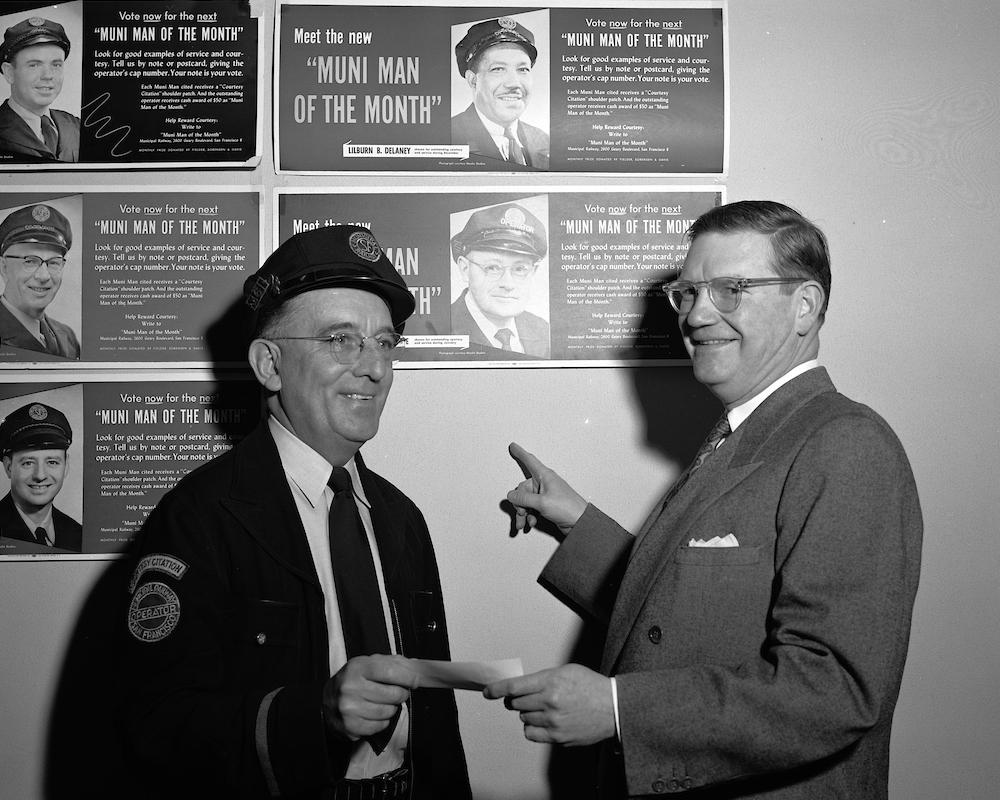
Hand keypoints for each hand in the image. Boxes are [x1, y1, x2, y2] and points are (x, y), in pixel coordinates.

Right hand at [322, 655, 414, 741]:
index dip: (409, 678)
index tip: (416, 682)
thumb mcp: (370, 664)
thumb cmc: (354, 679)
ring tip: (381, 703)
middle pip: (393, 694)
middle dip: (400, 695)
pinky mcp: (349, 726)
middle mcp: (350, 686)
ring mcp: (348, 708)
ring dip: (391, 709)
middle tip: (395, 693)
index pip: (391, 672)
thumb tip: (420, 668)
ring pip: (388, 712)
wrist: (327, 699)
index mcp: (358, 667)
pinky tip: (372, 714)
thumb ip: (394, 664)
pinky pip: (379, 727)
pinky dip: (381, 722)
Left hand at [483, 664, 615, 746]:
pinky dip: (531, 727)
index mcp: (551, 682)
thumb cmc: (590, 686)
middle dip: (516, 699)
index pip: (514, 686)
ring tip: (544, 707)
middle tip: (527, 696)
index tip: (488, 692)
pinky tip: (542, 721)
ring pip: (523, 717)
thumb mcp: (566, 671)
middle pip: (516, 702)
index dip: (497, 689)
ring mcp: (553, 721)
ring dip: (528, 712)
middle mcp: (550, 702)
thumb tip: (520, 686)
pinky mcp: (558, 737)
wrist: (613, 707)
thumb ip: (542, 678)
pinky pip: (530, 733)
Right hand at [507, 443, 586, 534]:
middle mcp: (544, 483)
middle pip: (523, 488)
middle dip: (519, 502)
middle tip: (521, 511)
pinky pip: (531, 507)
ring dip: (523, 511)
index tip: (513, 446)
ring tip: (524, 521)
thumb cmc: (568, 507)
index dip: (520, 453)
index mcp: (545, 476)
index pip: (529, 460)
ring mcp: (545, 494)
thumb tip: (512, 495)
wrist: (579, 522)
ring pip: (526, 500)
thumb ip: (524, 498)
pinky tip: (531, 521)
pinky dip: (529, 515)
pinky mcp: (546, 504)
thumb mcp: (542, 502)